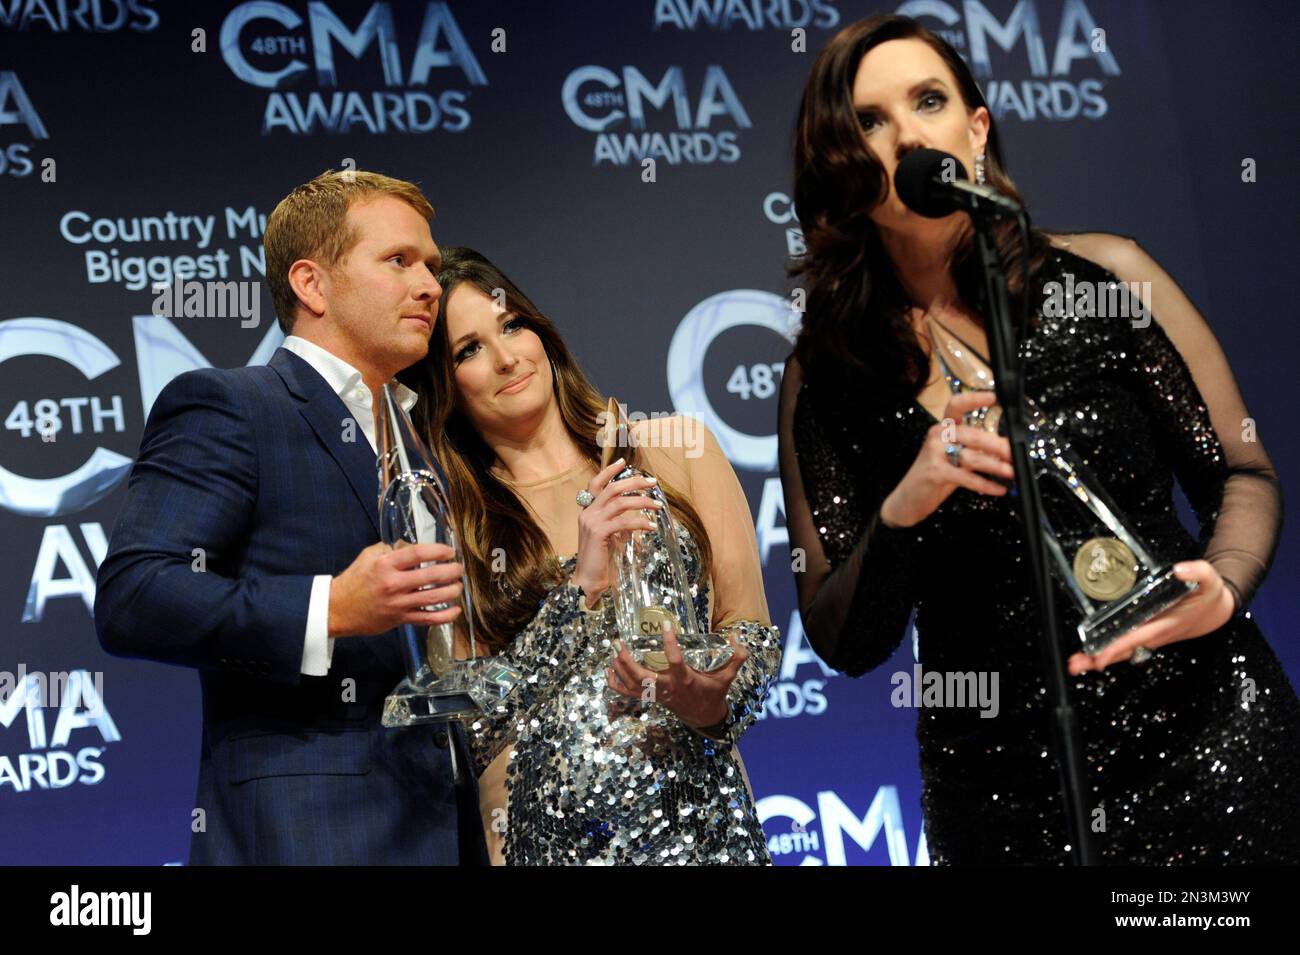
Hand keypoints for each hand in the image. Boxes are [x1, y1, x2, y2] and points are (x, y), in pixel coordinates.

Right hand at [328, 542, 463, 637]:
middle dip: (451, 571)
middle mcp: (393, 583)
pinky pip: (427, 618)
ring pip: (433, 597)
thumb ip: (392, 549)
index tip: (449, 551)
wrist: (337, 608)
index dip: (438, 551)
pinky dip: (445, 616)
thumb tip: (414, 547)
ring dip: (452, 591)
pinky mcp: (400, 619)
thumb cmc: (354, 580)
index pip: (418, 553)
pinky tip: (455, 610)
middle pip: (431, 575)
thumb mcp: (369, 556)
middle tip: (459, 569)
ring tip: (458, 586)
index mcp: (386, 564)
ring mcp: (398, 603)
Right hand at [571, 457, 663, 602]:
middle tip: (652, 483)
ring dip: (642, 502)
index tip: (624, 462)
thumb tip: (636, 521)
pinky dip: (640, 522)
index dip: (609, 471)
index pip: (595, 484)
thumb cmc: (600, 562)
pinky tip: (651, 527)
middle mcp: (587, 513)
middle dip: (634, 482)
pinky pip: (624, 522)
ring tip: (658, 505)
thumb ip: (619, 526)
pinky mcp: (599, 534)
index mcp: (588, 512)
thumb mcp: (610, 539)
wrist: (587, 581)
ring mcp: (592, 523)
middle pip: (612, 489)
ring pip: (620, 502)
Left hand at [605, 621, 748, 731]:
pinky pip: (627, 693)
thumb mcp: (727, 676)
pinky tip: (608, 669)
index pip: (675, 660)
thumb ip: (736, 658)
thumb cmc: (713, 692)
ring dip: (619, 668)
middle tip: (619, 641)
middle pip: (642, 677)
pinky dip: (615, 683)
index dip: (669, 642)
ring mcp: (656, 694)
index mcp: (685, 680)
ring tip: (613, 648)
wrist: (702, 716)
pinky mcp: (650, 698)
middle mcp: (667, 688)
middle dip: (628, 660)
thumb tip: (739, 637)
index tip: (665, 625)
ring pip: (631, 684)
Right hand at [880, 391, 1014, 527]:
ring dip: (997, 466)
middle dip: (999, 445)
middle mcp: (938, 435)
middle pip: (974, 435)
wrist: (908, 498)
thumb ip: (974, 450)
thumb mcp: (953, 457)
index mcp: (943, 428)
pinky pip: (967, 477)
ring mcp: (935, 453)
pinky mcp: (936, 472)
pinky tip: (998, 489)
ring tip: (1011, 473)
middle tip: (1015, 454)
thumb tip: (1004, 450)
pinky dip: (986, 484)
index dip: (974, 399)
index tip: (994, 397)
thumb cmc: (934, 476)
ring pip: (974, 457)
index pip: (956, 406)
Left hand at [1067, 560, 1234, 673]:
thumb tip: (1180, 569)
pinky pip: (1127, 646)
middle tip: (1076, 664)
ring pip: (1124, 650)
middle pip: (1126, 649)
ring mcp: (1152, 636)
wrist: (1216, 610)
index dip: (1120, 646)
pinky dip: (1108, 651)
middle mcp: (1158, 633)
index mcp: (1169, 622)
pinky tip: (1090, 655)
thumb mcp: (1209, 578)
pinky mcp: (1148, 635)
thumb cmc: (1209, 594)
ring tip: (1076, 664)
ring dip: (1099, 657)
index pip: (1140, 636)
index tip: (1102, 655)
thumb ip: (1198, 571)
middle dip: (1101, 657)